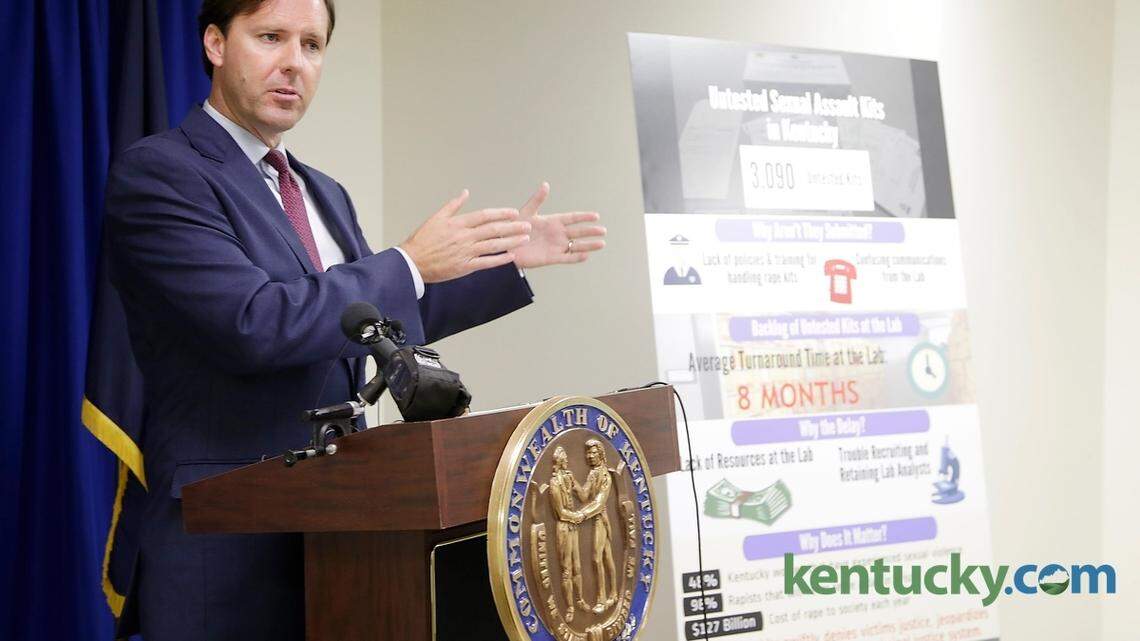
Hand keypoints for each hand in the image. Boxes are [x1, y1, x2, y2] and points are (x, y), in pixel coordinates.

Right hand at [399, 190, 531, 282]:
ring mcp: (465, 251)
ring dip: (511, 242)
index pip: (484, 215)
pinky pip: (486, 262)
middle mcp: (464, 236)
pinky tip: (511, 256)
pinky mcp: (465, 266)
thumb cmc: (422, 240)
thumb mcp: (436, 218)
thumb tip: (465, 193)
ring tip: (525, 239)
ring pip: (493, 245)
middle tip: (528, 225)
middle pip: (493, 229)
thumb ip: (453, 206)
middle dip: (513, 227)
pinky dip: (499, 260)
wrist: (412, 262)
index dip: (501, 213)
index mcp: (458, 223)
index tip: (514, 213)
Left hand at [510, 182, 605, 268]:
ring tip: (601, 243)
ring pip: (576, 246)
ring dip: (588, 245)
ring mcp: (555, 246)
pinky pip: (566, 258)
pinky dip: (576, 257)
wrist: (506, 245)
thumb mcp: (526, 212)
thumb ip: (537, 199)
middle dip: (590, 231)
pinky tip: (586, 256)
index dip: (584, 217)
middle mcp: (557, 234)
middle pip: (578, 232)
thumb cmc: (514, 227)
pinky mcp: (551, 258)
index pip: (572, 218)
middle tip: (603, 231)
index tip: (596, 216)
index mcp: (553, 221)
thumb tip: (546, 184)